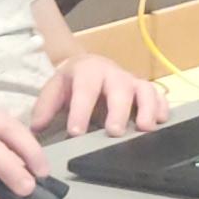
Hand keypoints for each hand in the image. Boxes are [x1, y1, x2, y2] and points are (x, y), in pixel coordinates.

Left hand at [36, 53, 166, 137]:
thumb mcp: (54, 90)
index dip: (81, 111)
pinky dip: (162, 107)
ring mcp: (131, 81)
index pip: (85, 89)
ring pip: (144, 90)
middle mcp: (113, 73)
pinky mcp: (144, 89)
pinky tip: (161, 122)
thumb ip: (45, 108)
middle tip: (114, 132)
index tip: (76, 132)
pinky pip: (158, 95)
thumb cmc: (72, 83)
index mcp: (87, 71)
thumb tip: (37, 127)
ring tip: (145, 128)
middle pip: (119, 89)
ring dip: (146, 109)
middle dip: (118, 111)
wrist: (87, 66)